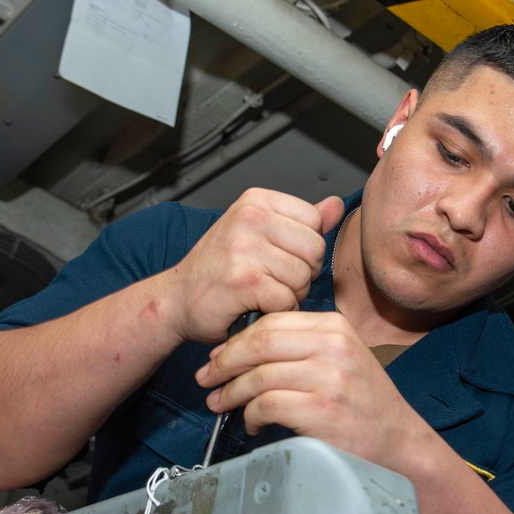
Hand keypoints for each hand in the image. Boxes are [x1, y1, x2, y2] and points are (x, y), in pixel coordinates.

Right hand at [161, 188, 344, 343]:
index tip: (277, 259)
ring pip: (303, 277)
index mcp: (256, 201)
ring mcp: (245, 247)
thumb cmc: (217, 271)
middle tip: (269, 281)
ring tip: (260, 293)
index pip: (316, 221)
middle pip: (314, 249)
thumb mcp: (258, 235)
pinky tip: (254, 306)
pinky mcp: (244, 280)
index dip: (304, 249)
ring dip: (288, 295)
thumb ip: (300, 222)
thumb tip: (337, 206)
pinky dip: (275, 311)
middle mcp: (249, 217)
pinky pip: (287, 300)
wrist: (176, 301)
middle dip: (301, 274)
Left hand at [195, 311, 431, 473]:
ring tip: (221, 404)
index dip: (236, 340)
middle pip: (259, 343)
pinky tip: (252, 425)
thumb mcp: (340, 360)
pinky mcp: (321, 410)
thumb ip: (301, 348)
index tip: (218, 356)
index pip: (271, 322)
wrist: (399, 445)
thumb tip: (242, 351)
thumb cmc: (364, 407)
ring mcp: (328, 378)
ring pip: (258, 375)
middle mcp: (332, 346)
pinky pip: (267, 405)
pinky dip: (251, 416)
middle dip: (224, 362)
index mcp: (334, 328)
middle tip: (207, 379)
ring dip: (231, 393)